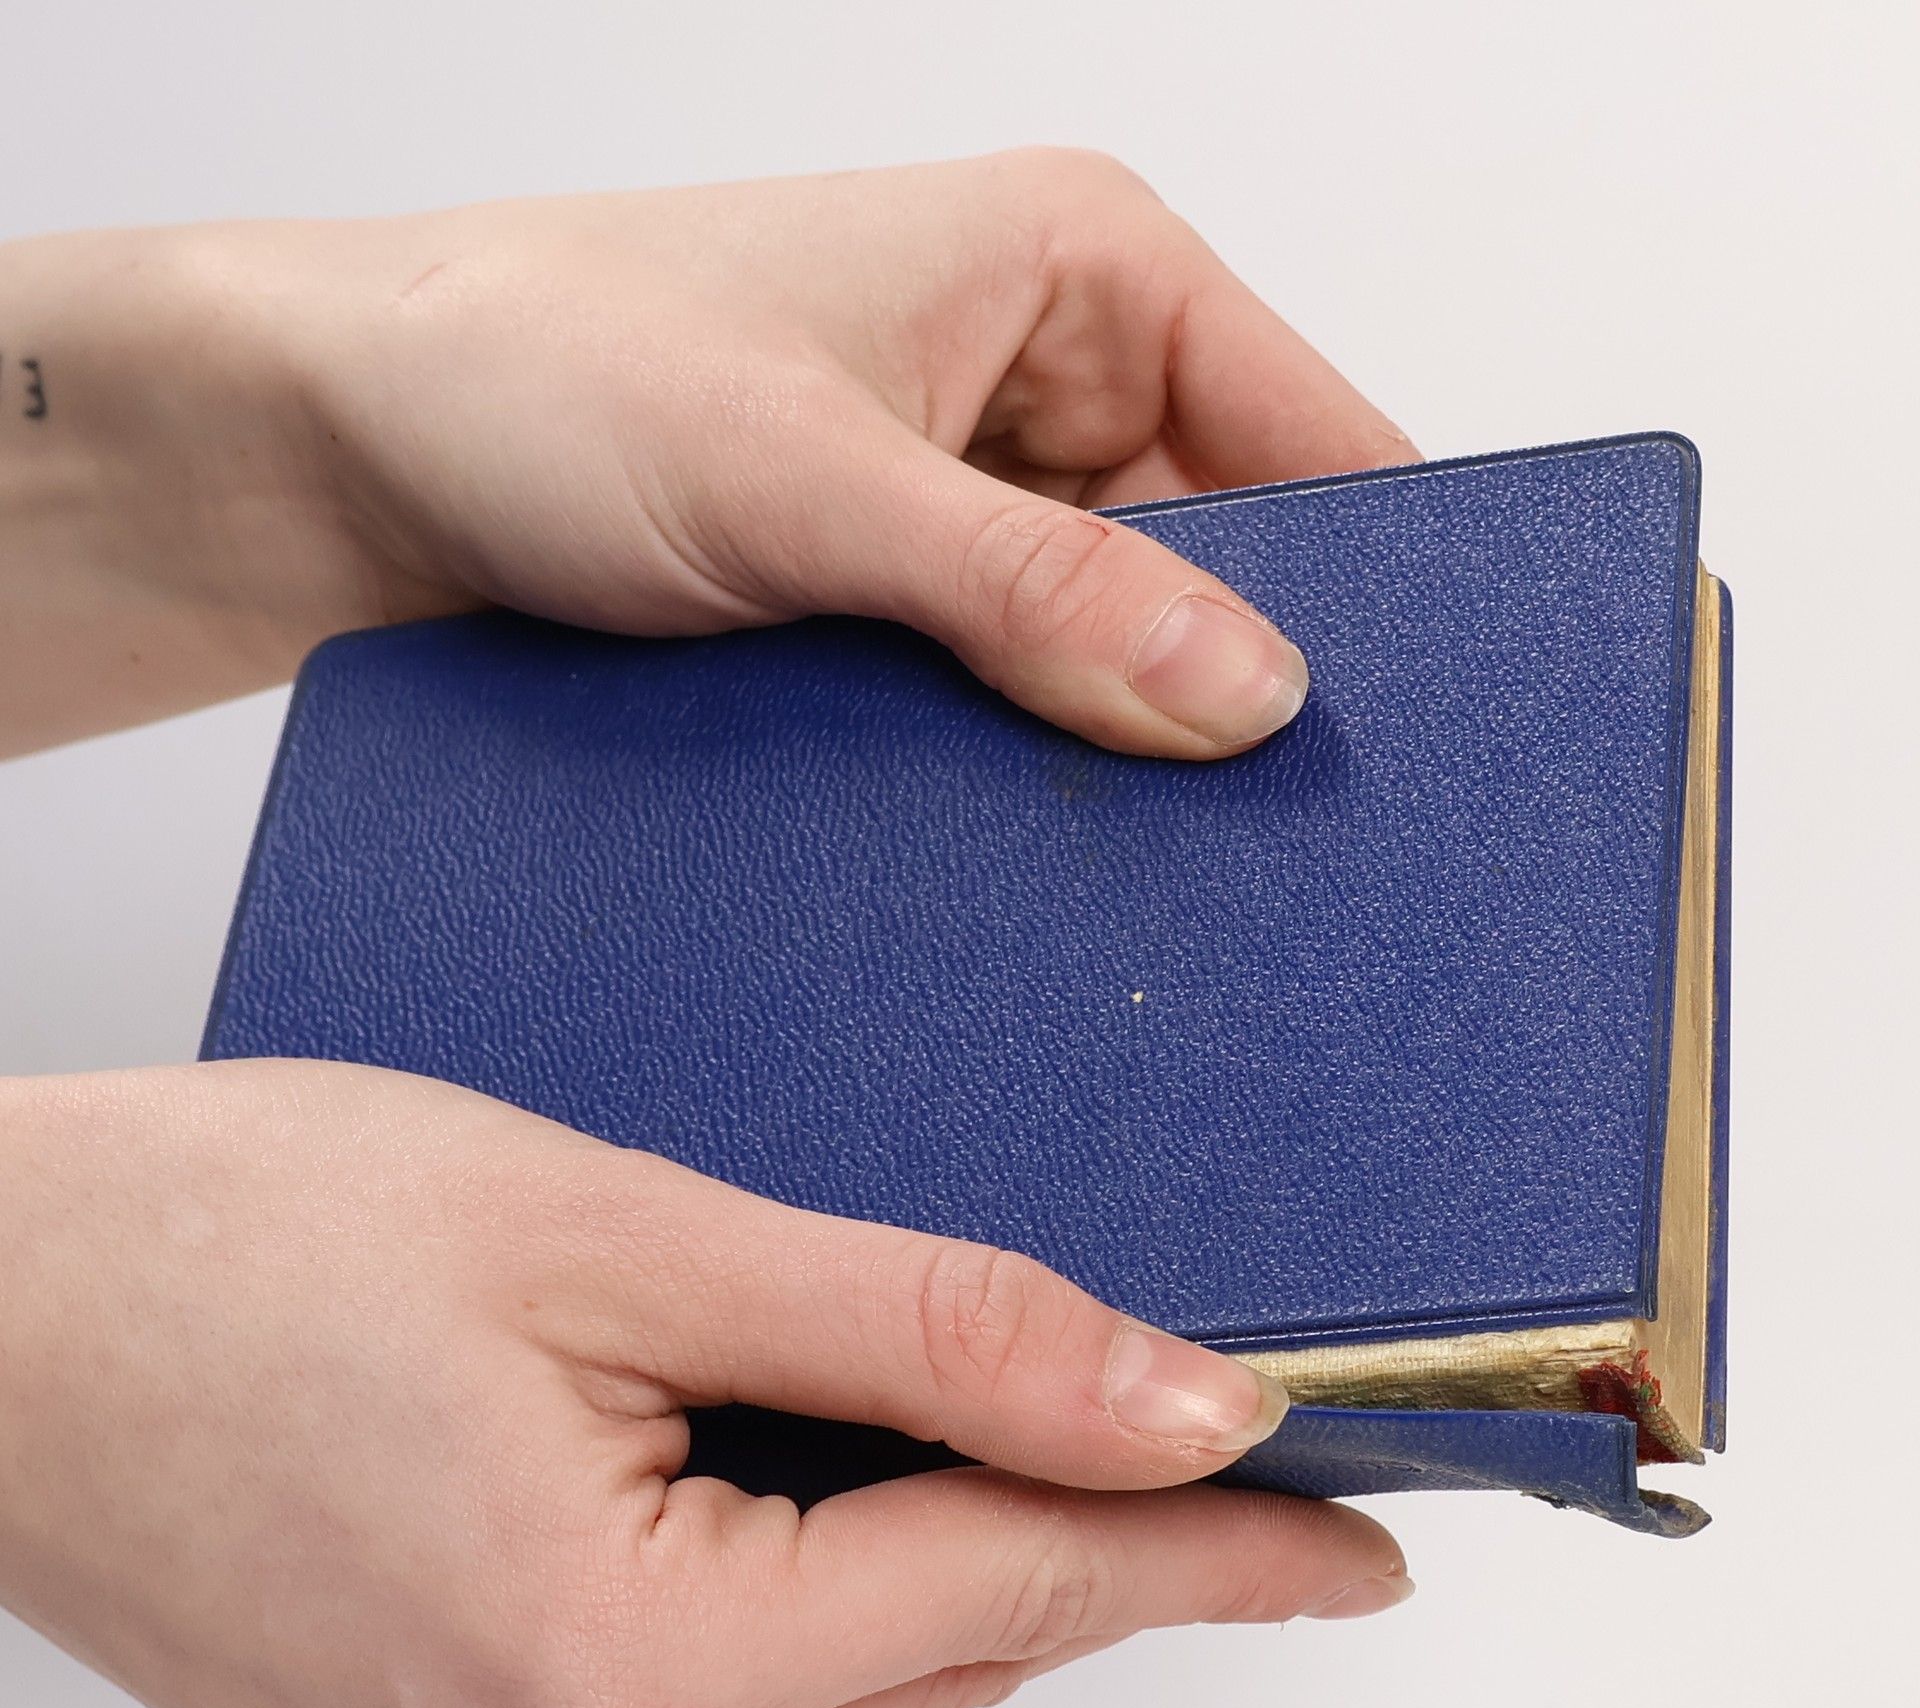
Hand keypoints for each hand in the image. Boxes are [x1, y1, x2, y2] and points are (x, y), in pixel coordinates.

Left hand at [0, 149, 1413, 753]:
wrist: (338, 450)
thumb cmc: (532, 370)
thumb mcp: (806, 480)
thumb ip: (1038, 593)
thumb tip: (1250, 695)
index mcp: (1081, 270)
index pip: (1317, 438)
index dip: (1386, 594)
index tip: (1414, 752)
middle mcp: (1043, 377)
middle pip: (1233, 562)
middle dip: (1238, 695)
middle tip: (1267, 849)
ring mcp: (968, 498)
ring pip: (1117, 643)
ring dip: (1111, 743)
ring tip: (1136, 864)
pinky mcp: (895, 595)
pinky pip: (1013, 691)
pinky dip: (1021, 765)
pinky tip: (1019, 846)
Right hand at [0, 1062, 1409, 1707]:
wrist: (2, 1304)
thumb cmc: (246, 1239)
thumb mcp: (618, 1234)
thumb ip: (925, 1329)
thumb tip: (1173, 1405)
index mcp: (604, 1685)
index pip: (1014, 1595)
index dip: (1213, 1555)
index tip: (1358, 1551)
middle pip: (941, 1645)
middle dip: (1076, 1527)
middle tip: (1193, 1419)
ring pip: (851, 1679)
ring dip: (937, 1543)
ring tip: (959, 1398)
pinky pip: (740, 1702)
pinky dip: (816, 1584)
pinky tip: (806, 1464)